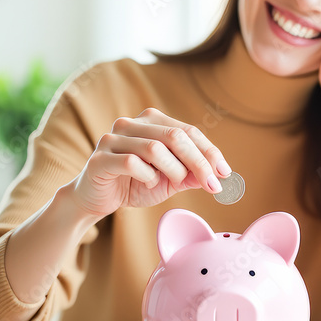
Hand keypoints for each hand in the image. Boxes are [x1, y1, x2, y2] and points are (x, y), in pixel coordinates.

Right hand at [68, 108, 231, 219]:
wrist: (96, 199)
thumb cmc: (134, 185)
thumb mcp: (169, 180)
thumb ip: (191, 175)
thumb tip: (218, 175)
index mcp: (150, 121)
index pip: (187, 131)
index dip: (209, 152)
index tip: (225, 173)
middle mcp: (131, 123)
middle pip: (175, 136)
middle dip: (199, 162)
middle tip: (212, 185)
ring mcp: (112, 138)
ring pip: (155, 148)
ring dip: (173, 170)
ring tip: (174, 183)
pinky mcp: (99, 158)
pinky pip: (131, 163)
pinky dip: (148, 176)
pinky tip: (149, 184)